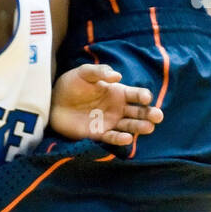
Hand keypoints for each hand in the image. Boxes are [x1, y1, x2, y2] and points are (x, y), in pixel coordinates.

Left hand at [49, 64, 163, 145]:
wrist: (53, 101)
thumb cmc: (71, 84)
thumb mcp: (84, 73)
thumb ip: (100, 72)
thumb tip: (117, 76)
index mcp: (118, 93)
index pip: (136, 95)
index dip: (143, 96)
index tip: (146, 98)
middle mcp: (117, 108)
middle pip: (139, 112)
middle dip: (149, 114)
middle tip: (157, 116)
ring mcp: (109, 122)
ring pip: (130, 126)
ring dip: (140, 127)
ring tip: (148, 128)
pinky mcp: (98, 134)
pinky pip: (112, 138)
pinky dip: (120, 139)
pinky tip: (127, 138)